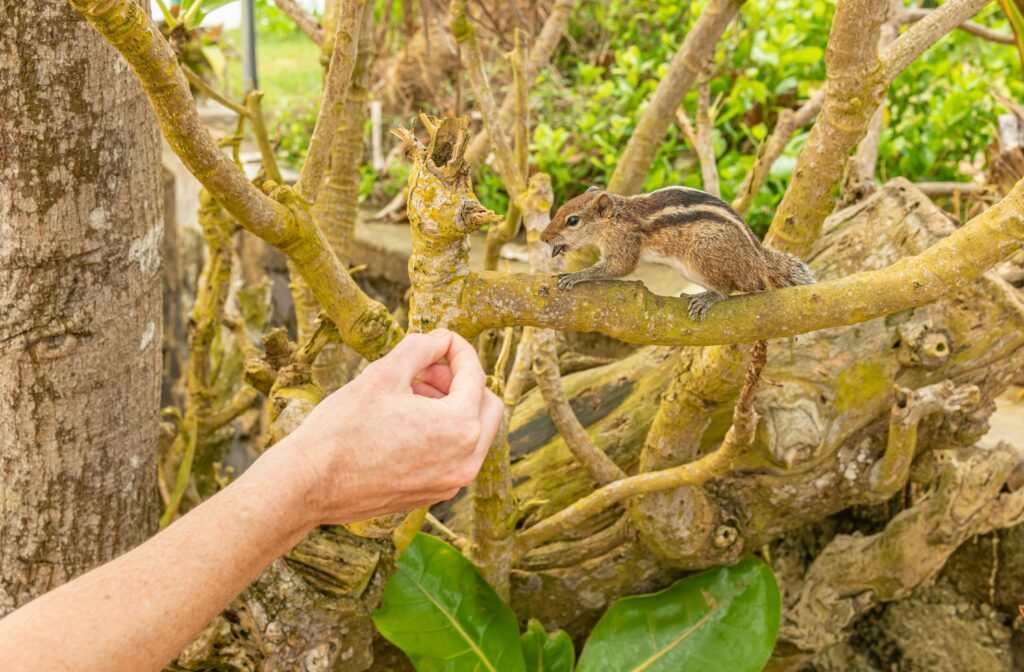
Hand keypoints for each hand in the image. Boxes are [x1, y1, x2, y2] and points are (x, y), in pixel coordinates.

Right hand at [274, 329, 503, 525]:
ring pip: (474, 433)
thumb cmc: (343, 427)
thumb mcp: (384, 374)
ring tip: (411, 393)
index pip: (475, 374)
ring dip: (452, 406)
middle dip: (462, 381)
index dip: (458, 349)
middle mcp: (465, 460)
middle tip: (427, 370)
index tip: (440, 340)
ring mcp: (451, 482)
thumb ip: (422, 348)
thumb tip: (441, 340)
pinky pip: (455, 456)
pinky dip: (443, 433)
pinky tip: (406, 421)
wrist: (310, 484)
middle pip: (488, 406)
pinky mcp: (434, 494)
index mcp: (460, 427)